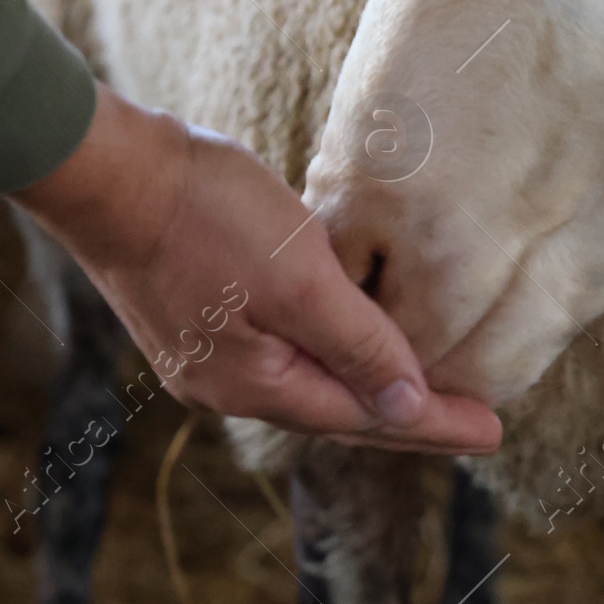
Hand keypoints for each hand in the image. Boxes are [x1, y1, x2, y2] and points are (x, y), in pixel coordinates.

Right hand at [14, 86, 500, 453]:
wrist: (108, 171)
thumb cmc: (206, 214)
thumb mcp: (299, 276)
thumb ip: (357, 345)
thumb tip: (408, 408)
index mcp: (258, 384)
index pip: (368, 418)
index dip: (435, 425)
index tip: (496, 432)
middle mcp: (228, 386)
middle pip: (338, 413)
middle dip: (408, 416)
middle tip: (475, 420)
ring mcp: (205, 356)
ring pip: (308, 384)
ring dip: (367, 388)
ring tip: (420, 389)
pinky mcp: (195, 318)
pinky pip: (282, 354)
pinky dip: (328, 357)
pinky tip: (346, 342)